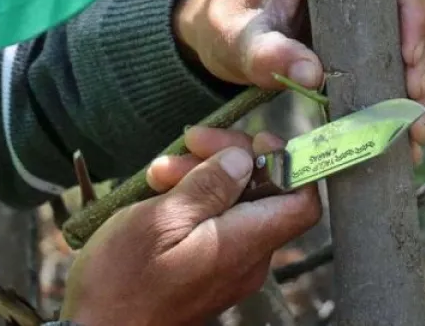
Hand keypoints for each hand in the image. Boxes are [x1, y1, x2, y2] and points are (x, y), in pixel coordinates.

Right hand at [60, 127, 320, 325]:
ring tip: (159, 173)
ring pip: (235, 204)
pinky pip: (215, 224)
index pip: (303, 201)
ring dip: (203, 176)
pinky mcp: (208, 271)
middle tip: (189, 144)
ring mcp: (230, 266)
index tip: (253, 140)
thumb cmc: (121, 283)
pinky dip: (194, 201)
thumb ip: (209, 187)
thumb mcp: (160, 220)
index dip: (289, 163)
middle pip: (264, 193)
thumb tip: (244, 159)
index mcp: (245, 244)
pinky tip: (161, 190)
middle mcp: (248, 258)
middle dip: (229, 159)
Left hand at [173, 0, 424, 162]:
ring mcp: (375, 4)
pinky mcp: (378, 34)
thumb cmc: (227, 23)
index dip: (415, 9)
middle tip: (413, 99)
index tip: (408, 57)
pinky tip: (410, 129)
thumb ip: (264, 52)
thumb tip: (311, 74)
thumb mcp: (235, 38)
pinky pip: (414, 56)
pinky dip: (415, 91)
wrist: (222, 33)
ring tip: (415, 127)